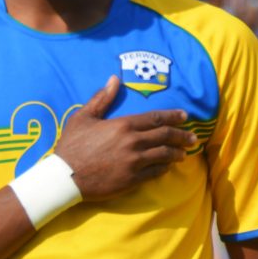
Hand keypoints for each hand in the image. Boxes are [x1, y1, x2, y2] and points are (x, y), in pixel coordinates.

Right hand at [56, 76, 195, 200]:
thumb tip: (114, 79)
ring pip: (165, 155)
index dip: (173, 116)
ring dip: (177, 153)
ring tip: (184, 153)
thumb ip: (101, 98)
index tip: (185, 116)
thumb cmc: (72, 146)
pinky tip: (167, 166)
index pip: (156, 118)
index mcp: (123, 125)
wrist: (65, 176)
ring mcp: (135, 162)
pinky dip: (165, 168)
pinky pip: (156, 172)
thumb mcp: (83, 117)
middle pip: (165, 136)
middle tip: (192, 137)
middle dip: (182, 136)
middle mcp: (133, 142)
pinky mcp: (133, 179)